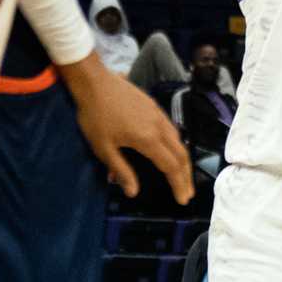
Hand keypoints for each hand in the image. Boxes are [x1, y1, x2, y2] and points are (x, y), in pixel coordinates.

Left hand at [63, 60, 193, 202]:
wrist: (93, 82)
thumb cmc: (95, 116)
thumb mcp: (103, 148)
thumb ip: (121, 170)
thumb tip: (134, 192)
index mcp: (148, 139)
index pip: (170, 166)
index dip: (178, 184)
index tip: (183, 200)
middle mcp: (159, 127)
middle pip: (181, 154)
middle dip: (186, 176)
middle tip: (188, 193)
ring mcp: (158, 114)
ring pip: (179, 141)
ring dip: (182, 160)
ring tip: (181, 175)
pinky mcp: (153, 106)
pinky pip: (172, 129)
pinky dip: (176, 146)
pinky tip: (169, 150)